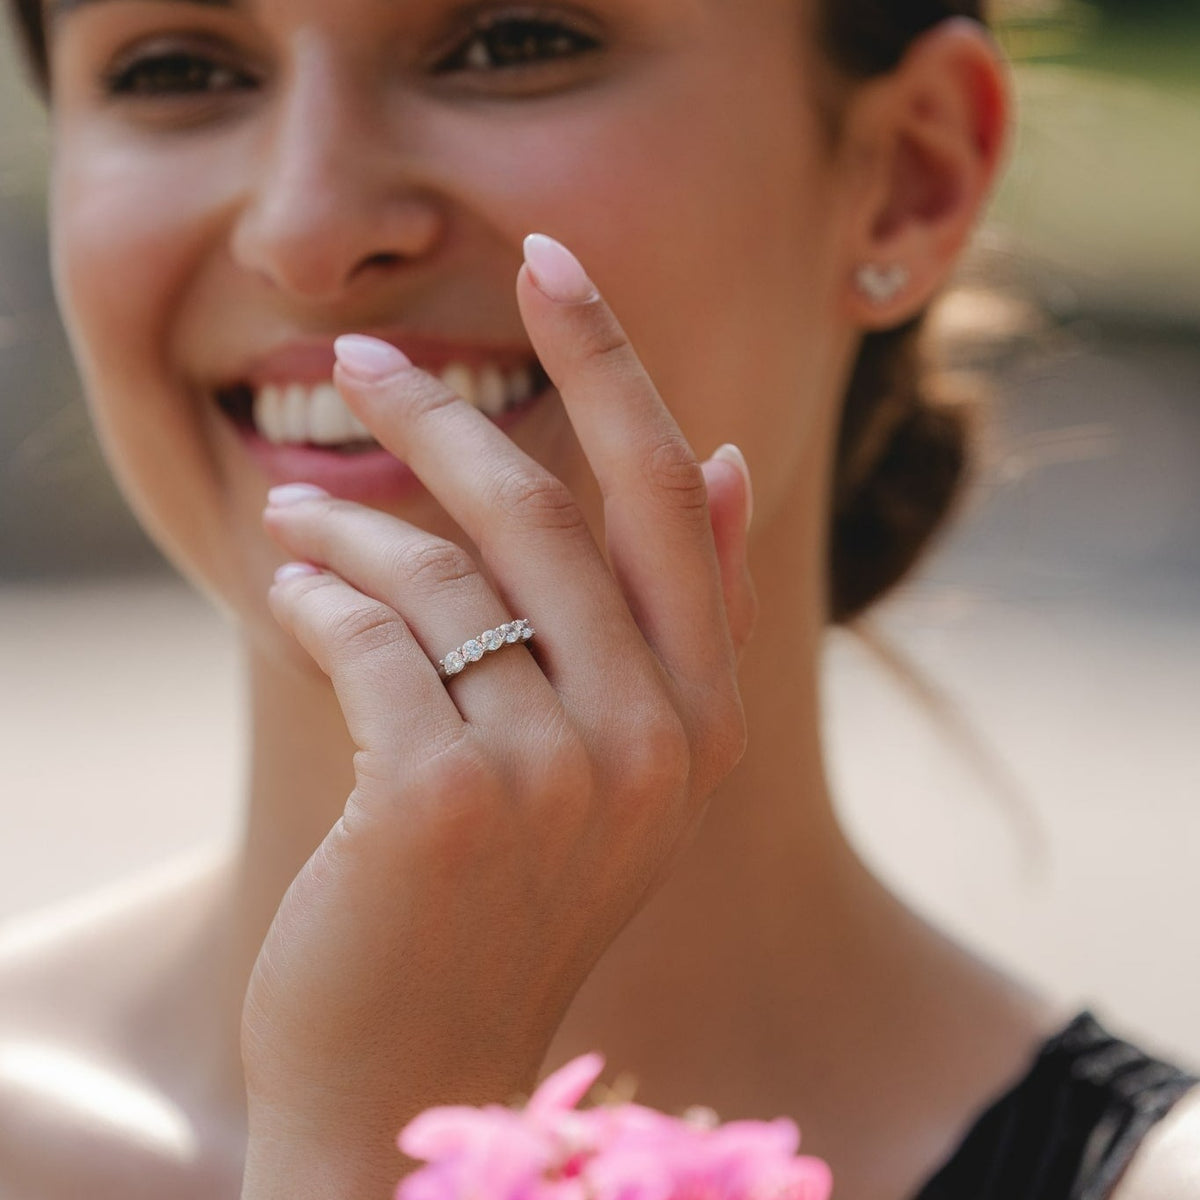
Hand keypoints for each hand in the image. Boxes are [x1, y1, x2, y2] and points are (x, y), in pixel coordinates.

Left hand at [241, 234, 756, 1196]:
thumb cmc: (509, 889)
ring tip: (299, 512)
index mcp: (705, 713)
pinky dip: (317, 601)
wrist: (422, 1058)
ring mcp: (560, 774)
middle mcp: (656, 738)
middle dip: (445, 418)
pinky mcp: (447, 802)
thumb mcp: (621, 758)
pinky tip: (293, 591)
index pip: (669, 493)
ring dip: (354, 528)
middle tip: (364, 363)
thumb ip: (679, 611)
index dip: (611, 364)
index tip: (553, 264)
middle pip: (547, 512)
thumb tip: (729, 456)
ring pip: (441, 575)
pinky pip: (369, 640)